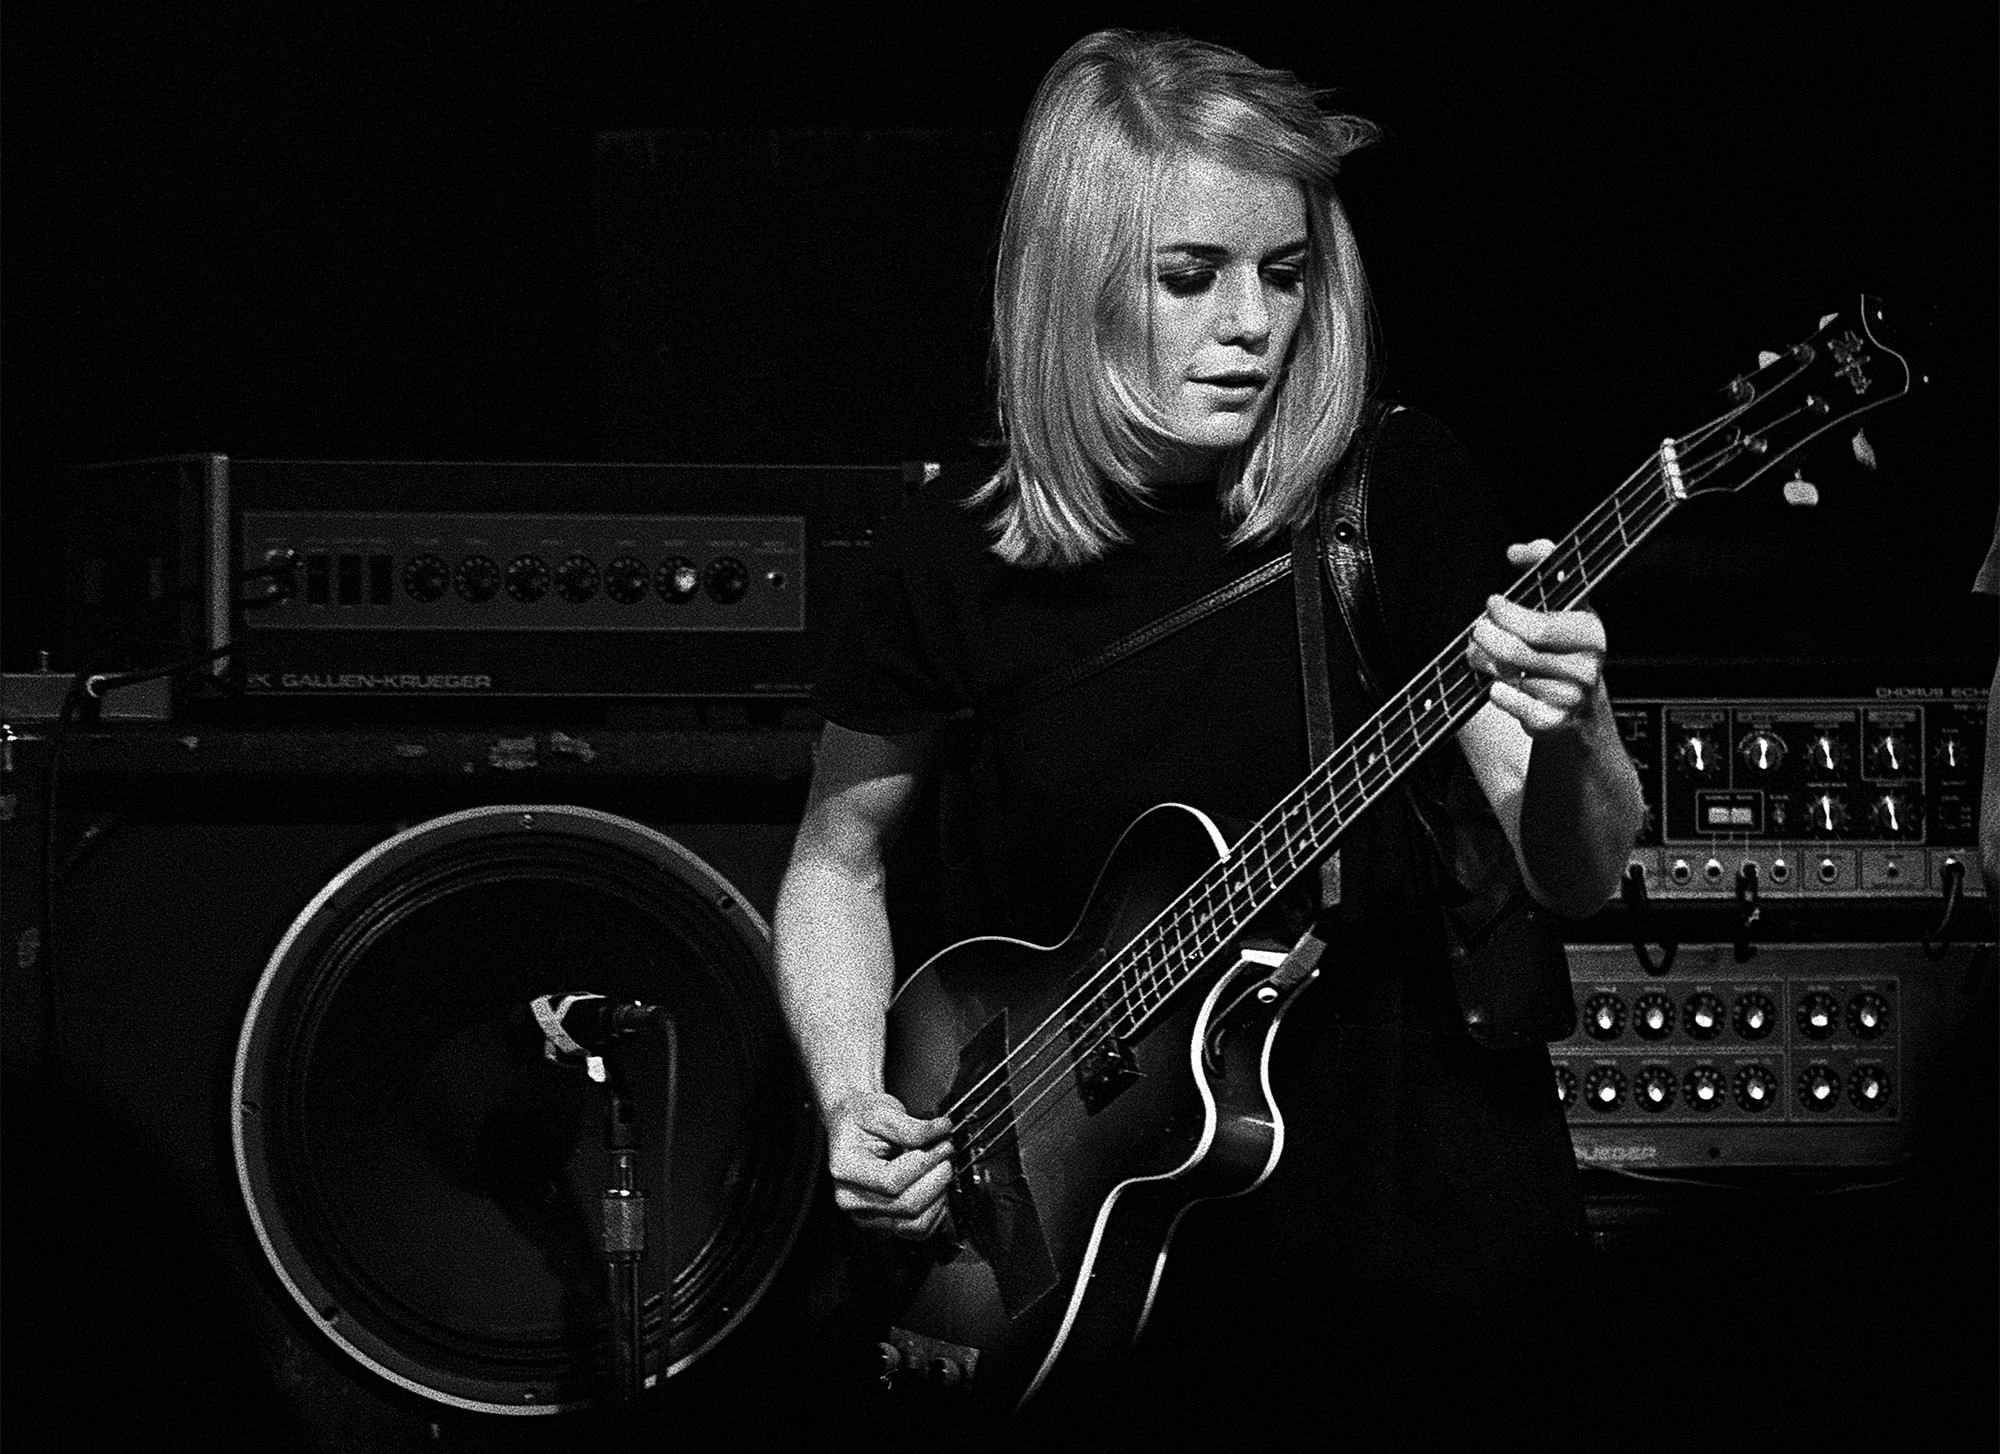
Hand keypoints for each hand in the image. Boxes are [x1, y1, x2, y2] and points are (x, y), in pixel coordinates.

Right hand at [824, 1089, 954, 1238]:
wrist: (853, 1123)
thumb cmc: (861, 1118)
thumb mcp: (882, 1110)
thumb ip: (912, 1126)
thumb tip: (940, 1132)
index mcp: (845, 1168)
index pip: (891, 1180)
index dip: (924, 1163)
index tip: (942, 1143)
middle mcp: (851, 1198)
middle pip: (906, 1205)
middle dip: (936, 1177)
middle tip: (947, 1152)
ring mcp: (867, 1214)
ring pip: (915, 1223)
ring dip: (939, 1195)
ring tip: (942, 1169)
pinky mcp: (883, 1222)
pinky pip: (918, 1230)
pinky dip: (936, 1211)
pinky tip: (937, 1186)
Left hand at [1467, 539, 1607, 736]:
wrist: (1578, 706)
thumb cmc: (1561, 648)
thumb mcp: (1559, 603)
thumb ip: (1543, 564)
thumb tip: (1517, 552)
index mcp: (1589, 628)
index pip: (1540, 625)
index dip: (1507, 613)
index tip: (1493, 604)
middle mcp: (1587, 661)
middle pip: (1519, 650)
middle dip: (1489, 638)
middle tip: (1479, 631)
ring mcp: (1575, 693)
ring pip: (1513, 676)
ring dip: (1488, 665)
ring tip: (1485, 657)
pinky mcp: (1557, 719)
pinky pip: (1515, 705)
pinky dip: (1499, 694)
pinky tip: (1499, 685)